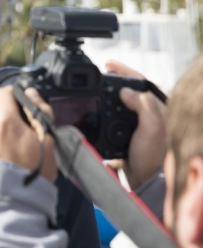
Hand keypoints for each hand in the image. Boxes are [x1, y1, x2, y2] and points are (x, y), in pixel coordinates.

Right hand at [105, 60, 166, 189]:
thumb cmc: (155, 157)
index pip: (138, 82)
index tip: (108, 64)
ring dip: (106, 97)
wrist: (147, 184)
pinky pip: (111, 120)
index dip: (122, 70)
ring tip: (94, 91)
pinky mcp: (125, 136)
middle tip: (98, 75)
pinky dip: (102, 114)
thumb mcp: (152, 128)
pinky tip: (95, 113)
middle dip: (112, 81)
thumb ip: (143, 107)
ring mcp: (135, 125)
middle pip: (127, 90)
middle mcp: (146, 114)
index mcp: (154, 107)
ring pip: (117, 104)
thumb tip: (126, 91)